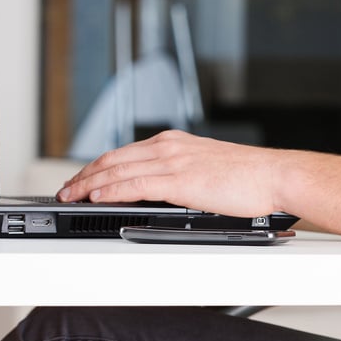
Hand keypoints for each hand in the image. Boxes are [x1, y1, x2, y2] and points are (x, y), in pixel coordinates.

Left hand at [57, 130, 288, 218]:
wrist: (274, 176)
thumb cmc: (251, 178)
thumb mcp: (208, 171)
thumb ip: (183, 178)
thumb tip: (166, 196)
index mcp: (175, 143)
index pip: (125, 154)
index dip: (98, 167)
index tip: (82, 180)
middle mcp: (169, 147)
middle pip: (113, 159)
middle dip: (84, 175)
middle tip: (65, 190)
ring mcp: (173, 161)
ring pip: (117, 170)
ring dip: (89, 184)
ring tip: (71, 196)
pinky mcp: (180, 179)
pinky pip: (135, 184)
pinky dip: (111, 190)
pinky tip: (97, 197)